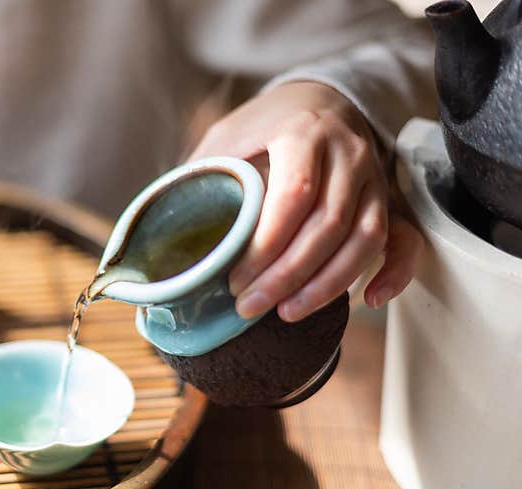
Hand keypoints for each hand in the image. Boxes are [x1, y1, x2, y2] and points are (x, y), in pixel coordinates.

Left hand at [189, 81, 421, 320]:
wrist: (322, 98)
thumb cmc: (265, 126)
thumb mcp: (226, 137)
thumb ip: (203, 176)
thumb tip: (160, 230)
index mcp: (303, 132)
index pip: (293, 196)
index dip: (265, 246)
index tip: (234, 280)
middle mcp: (348, 153)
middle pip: (328, 226)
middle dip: (287, 276)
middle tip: (250, 306)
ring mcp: (375, 177)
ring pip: (366, 238)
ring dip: (328, 285)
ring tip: (288, 313)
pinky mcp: (389, 198)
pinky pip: (405, 239)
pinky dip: (396, 273)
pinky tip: (370, 300)